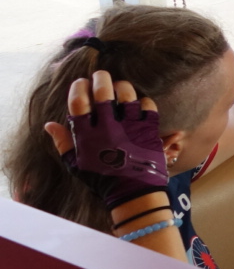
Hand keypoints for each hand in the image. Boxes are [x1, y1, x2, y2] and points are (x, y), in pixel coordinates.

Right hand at [42, 71, 167, 210]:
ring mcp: (129, 128)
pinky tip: (139, 103)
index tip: (80, 83)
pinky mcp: (149, 130)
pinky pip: (148, 106)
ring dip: (122, 86)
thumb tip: (49, 125)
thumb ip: (62, 143)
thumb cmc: (102, 179)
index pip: (78, 103)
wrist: (133, 193)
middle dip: (100, 79)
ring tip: (120, 86)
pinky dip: (144, 101)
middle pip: (103, 93)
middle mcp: (107, 129)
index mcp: (87, 136)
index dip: (78, 88)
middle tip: (101, 75)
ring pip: (127, 95)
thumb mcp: (76, 164)